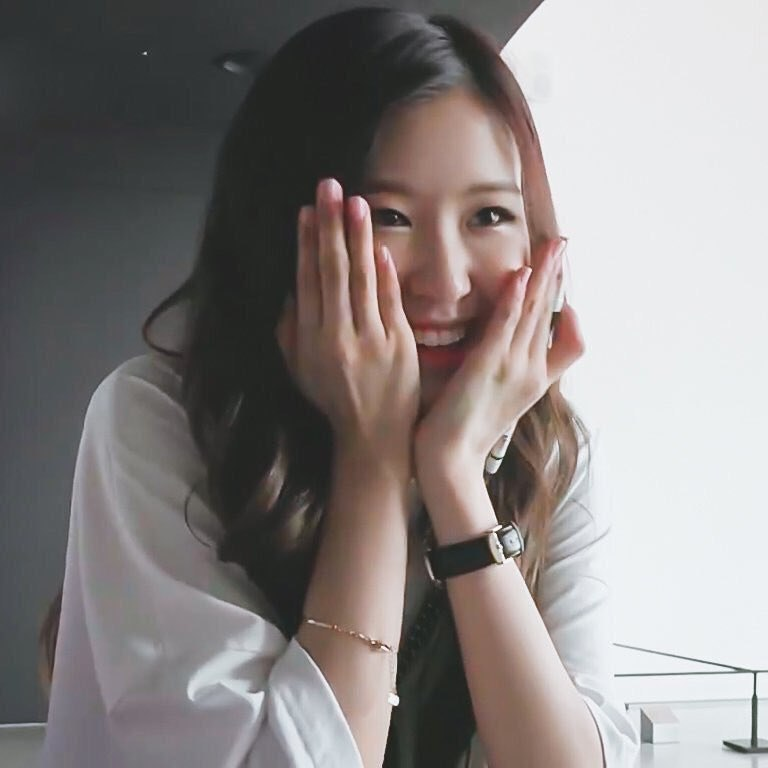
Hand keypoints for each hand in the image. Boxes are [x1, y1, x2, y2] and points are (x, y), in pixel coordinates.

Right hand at [274, 177, 419, 474]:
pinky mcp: (399, 346)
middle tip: (330, 188)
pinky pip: (389, 303)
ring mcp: (370, 340)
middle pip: (332, 271)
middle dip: (330, 226)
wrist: (373, 438)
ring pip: (360, 280)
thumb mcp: (299, 369)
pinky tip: (379, 246)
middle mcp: (337, 336)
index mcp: (310, 340)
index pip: (307, 280)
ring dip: (358, 238)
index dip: (307, 243)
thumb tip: (289, 290)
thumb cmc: (334, 401)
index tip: (308, 211)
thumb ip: (289, 329)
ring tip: (356, 203)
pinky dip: (384, 274)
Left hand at [413, 237, 584, 474]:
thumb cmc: (466, 431)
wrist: (450, 460)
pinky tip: (519, 275)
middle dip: (557, 276)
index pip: (570, 341)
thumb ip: (505, 372)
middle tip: (561, 243)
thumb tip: (501, 349)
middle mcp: (531, 372)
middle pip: (552, 314)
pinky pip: (506, 324)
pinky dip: (515, 299)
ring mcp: (513, 368)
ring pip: (535, 313)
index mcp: (535, 381)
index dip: (568, 313)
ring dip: (544, 275)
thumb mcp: (496, 401)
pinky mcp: (487, 365)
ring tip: (552, 246)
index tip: (556, 288)